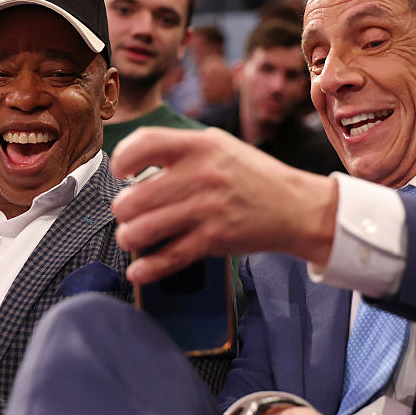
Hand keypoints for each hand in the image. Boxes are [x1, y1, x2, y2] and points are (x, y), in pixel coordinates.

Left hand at [110, 127, 338, 283]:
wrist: (296, 207)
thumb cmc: (253, 177)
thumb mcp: (220, 147)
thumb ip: (181, 150)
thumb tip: (133, 163)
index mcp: (201, 146)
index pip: (144, 144)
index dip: (121, 159)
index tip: (120, 172)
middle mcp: (201, 175)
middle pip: (134, 197)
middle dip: (122, 210)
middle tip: (128, 213)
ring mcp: (207, 209)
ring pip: (144, 230)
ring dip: (129, 237)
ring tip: (132, 237)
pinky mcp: (214, 239)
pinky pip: (169, 257)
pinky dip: (148, 268)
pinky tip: (138, 270)